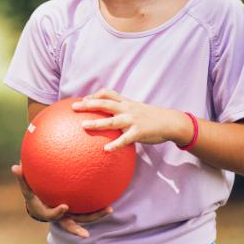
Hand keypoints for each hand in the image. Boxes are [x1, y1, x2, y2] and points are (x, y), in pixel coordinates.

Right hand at [11, 163, 112, 238]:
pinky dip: (99, 205)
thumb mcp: (27, 187)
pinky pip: (90, 208)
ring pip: (85, 218)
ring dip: (97, 215)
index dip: (58, 213)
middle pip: (71, 224)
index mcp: (48, 212)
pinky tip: (110, 195)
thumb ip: (22, 178)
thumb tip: (14, 166)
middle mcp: (62, 216)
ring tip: (110, 209)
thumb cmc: (33, 193)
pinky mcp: (79, 210)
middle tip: (86, 234)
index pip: (53, 215)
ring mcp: (72, 215)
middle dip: (79, 229)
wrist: (42, 204)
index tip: (65, 206)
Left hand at [74, 88, 191, 150]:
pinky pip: (125, 139)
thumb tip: (108, 117)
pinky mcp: (139, 132)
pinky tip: (106, 150)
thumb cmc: (150, 117)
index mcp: (126, 102)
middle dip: (88, 104)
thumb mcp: (136, 109)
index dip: (95, 95)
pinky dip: (115, 144)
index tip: (82, 99)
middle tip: (74, 107)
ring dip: (97, 123)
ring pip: (112, 121)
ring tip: (83, 126)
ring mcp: (133, 120)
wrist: (170, 122)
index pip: (108, 94)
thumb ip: (122, 110)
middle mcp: (127, 108)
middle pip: (104, 104)